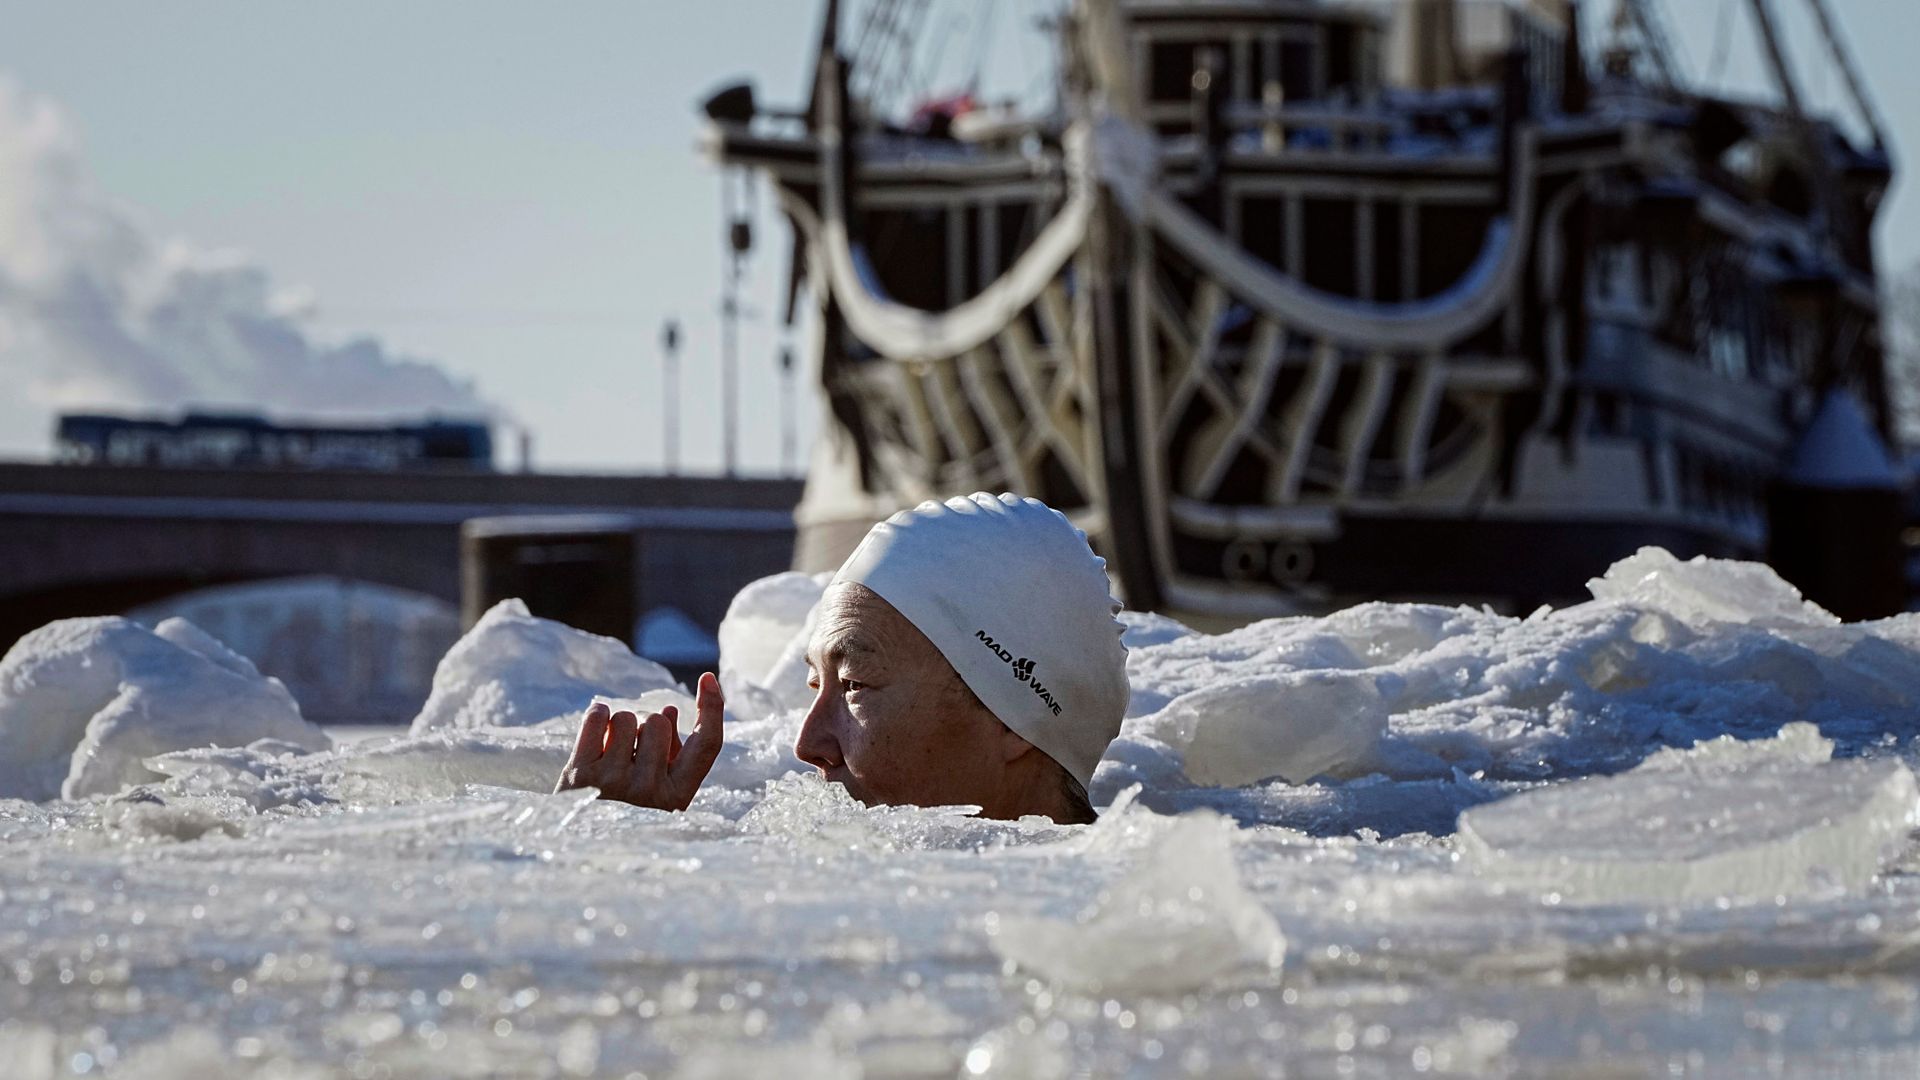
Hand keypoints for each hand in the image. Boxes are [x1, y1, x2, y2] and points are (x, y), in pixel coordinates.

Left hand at [554, 672, 724, 810]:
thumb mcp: (661, 788)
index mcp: (678, 797)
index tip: (708, 678)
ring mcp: (612, 783)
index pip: (707, 744)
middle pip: (659, 722)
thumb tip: (669, 711)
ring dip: (620, 726)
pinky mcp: (579, 774)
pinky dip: (598, 716)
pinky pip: (597, 717)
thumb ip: (672, 752)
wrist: (581, 840)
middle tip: (634, 753)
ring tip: (612, 752)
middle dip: (648, 726)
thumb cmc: (629, 808)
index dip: (712, 707)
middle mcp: (648, 792)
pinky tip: (597, 736)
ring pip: (626, 717)